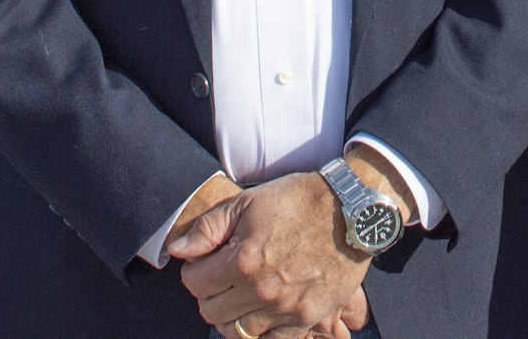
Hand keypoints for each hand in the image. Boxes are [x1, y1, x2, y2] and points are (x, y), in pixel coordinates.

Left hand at [170, 172, 370, 337]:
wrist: (350, 210)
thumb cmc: (298, 201)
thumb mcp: (248, 202)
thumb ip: (208, 228)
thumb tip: (177, 250)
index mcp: (243, 260)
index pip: (195, 283)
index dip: (193, 272)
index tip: (203, 264)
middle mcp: (261, 290)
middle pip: (212, 312)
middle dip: (208, 295)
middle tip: (219, 280)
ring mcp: (285, 308)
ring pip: (237, 332)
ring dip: (231, 316)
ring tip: (238, 298)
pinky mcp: (308, 317)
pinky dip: (261, 332)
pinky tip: (260, 314)